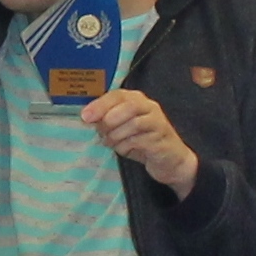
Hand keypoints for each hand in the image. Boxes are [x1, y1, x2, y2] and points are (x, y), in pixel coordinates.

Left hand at [81, 89, 197, 194]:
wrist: (169, 160)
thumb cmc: (142, 141)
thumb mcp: (120, 128)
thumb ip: (106, 120)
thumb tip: (88, 117)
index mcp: (137, 100)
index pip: (118, 95)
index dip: (100, 104)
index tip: (86, 117)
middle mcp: (150, 107)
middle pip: (128, 106)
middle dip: (110, 121)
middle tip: (102, 133)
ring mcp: (158, 122)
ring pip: (133, 124)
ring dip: (117, 136)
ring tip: (113, 143)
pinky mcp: (161, 139)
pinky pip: (139, 141)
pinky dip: (126, 147)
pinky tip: (125, 150)